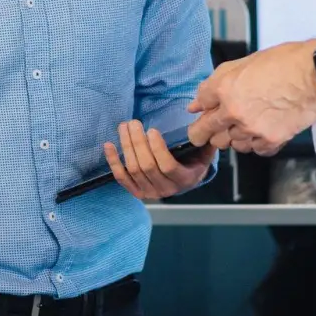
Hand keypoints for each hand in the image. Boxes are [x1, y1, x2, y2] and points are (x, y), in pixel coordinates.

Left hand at [102, 120, 216, 200]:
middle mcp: (166, 189)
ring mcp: (150, 193)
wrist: (185, 181)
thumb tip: (206, 124)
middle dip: (138, 142)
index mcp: (184, 180)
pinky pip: (122, 178)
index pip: (167, 166)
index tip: (152, 130)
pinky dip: (113, 162)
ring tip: (123, 127)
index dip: (158, 148)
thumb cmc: (194, 162)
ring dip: (126, 146)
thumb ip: (204, 140)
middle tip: (133, 122)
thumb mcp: (203, 153)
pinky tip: (108, 145)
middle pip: (147, 166)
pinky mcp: (136, 193)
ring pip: (133, 169)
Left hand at [187, 39, 315, 155]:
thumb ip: (215, 83)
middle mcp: (234, 112)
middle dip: (206, 131)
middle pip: (206, 133)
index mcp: (224, 88)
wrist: (315, 74)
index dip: (202, 107)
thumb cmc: (284, 63)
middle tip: (216, 125)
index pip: (199, 106)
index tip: (206, 110)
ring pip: (229, 144)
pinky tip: (261, 130)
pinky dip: (255, 143)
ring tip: (245, 123)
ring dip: (232, 136)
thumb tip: (197, 103)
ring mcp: (252, 129)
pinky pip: (254, 150)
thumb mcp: (243, 63)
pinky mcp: (271, 140)